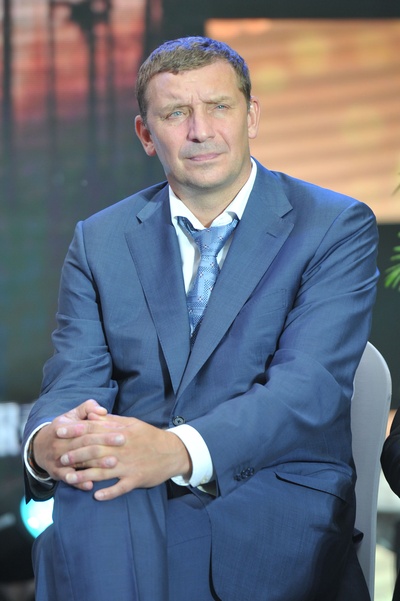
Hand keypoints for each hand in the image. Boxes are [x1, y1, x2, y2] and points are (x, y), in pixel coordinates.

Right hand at [32, 399, 118, 490]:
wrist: (39, 448)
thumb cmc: (62, 429)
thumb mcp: (71, 415)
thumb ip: (87, 408)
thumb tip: (102, 410)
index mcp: (64, 428)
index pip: (85, 428)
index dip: (102, 428)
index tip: (119, 429)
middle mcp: (60, 444)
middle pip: (84, 443)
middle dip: (104, 442)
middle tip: (122, 441)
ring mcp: (58, 460)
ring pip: (79, 462)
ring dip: (96, 464)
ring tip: (113, 463)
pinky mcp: (57, 473)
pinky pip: (68, 479)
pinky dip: (79, 483)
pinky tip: (91, 485)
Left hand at [57, 413, 191, 500]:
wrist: (173, 451)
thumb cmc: (149, 436)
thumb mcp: (132, 423)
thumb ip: (111, 420)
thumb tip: (92, 414)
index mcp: (121, 432)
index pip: (94, 429)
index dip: (75, 430)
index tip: (59, 431)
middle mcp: (123, 448)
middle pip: (95, 450)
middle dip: (76, 454)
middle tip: (61, 458)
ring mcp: (129, 465)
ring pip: (103, 471)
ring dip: (85, 475)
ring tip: (70, 478)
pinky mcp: (136, 479)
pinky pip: (121, 487)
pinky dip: (109, 492)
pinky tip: (96, 496)